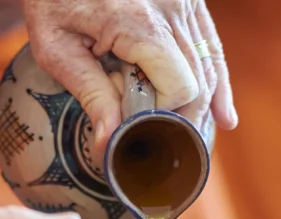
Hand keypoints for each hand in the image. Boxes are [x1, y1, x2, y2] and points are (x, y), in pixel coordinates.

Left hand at [21, 0, 236, 151]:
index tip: (139, 125)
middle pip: (199, 81)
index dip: (163, 114)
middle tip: (161, 141)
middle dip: (183, 115)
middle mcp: (171, 8)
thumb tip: (110, 143)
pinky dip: (216, 80)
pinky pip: (210, 45)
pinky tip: (224, 116)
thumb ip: (89, 93)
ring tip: (193, 141)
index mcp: (138, 22)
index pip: (179, 88)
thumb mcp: (56, 47)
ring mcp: (185, 1)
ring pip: (209, 66)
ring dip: (203, 105)